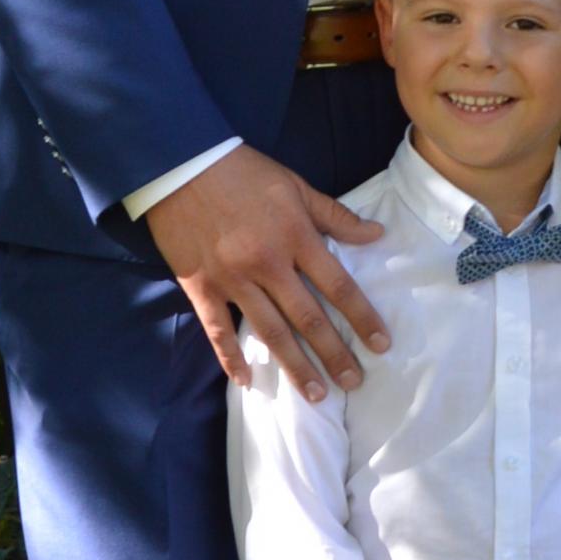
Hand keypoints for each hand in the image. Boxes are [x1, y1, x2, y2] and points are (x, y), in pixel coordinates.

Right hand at [145, 144, 387, 395]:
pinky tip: (247, 382)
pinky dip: (231, 359)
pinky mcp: (200, 288)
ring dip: (295, 366)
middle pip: (307, 317)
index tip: (380, 345)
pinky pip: (218, 331)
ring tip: (315, 395)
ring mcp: (232, 279)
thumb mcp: (295, 185)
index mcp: (295, 236)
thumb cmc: (242, 172)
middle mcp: (267, 264)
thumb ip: (335, 215)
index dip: (362, 317)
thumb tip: (377, 234)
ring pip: (269, 331)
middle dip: (333, 353)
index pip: (337, 285)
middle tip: (353, 383)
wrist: (179, 165)